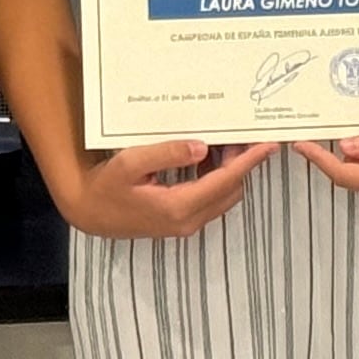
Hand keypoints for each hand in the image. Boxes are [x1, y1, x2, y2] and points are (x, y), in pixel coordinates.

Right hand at [55, 137, 278, 239]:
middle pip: (231, 188)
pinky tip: (205, 155)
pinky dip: (216, 177)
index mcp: (179, 207)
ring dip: (229, 170)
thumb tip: (201, 146)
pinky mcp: (182, 222)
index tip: (269, 144)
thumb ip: (167, 154)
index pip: (226, 181)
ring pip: (223, 195)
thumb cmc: (106, 186)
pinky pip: (211, 198)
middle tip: (241, 133)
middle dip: (242, 162)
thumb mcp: (131, 163)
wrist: (89, 213)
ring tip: (224, 140)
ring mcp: (186, 224)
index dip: (250, 161)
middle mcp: (189, 220)